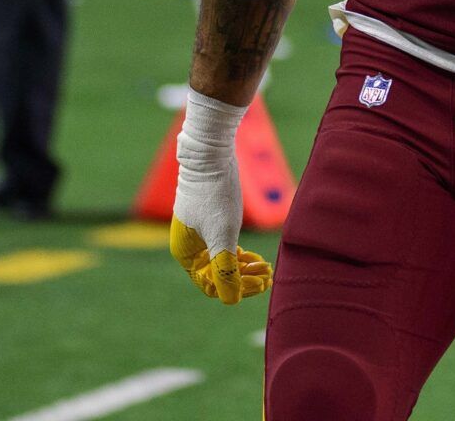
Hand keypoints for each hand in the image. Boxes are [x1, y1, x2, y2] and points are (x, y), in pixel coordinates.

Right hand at [168, 92, 271, 304]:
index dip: (239, 288)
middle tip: (269, 274)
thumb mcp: (223, 234)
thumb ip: (226, 270)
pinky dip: (240, 252)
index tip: (262, 281)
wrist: (211, 152)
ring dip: (245, 266)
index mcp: (186, 253)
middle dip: (245, 277)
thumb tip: (230, 302)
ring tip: (266, 267)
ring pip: (222, 260)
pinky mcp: (209, 219)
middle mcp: (189, 245)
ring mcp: (198, 232)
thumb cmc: (215, 193)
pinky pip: (224, 245)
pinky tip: (255, 255)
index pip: (212, 285)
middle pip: (218, 274)